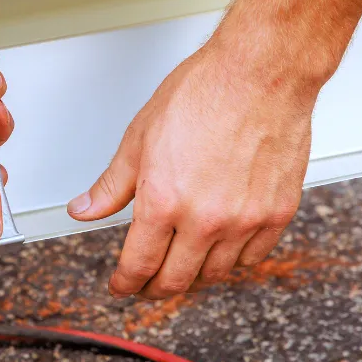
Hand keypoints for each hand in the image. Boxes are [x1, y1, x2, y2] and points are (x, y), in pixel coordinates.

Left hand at [66, 22, 317, 298]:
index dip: (125, 284)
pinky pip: (252, 257)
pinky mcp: (277, 213)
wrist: (261, 73)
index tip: (121, 286)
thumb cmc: (204, 93)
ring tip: (182, 263)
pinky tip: (221, 247)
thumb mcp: (139, 138)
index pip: (138, 266)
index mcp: (163, 201)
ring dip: (193, 275)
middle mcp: (205, 219)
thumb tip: (85, 210)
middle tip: (147, 284)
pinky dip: (233, 260)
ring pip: (215, 274)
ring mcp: (245, 220)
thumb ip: (112, 186)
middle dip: (154, 288)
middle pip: (175, 281)